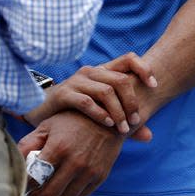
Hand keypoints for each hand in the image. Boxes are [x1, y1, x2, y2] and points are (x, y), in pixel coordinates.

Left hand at [18, 111, 124, 195]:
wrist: (107, 117)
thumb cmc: (72, 120)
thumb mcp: (47, 126)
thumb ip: (28, 144)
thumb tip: (13, 161)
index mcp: (58, 148)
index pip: (35, 179)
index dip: (25, 187)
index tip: (23, 187)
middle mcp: (74, 162)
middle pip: (49, 195)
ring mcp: (89, 171)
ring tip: (50, 189)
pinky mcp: (100, 176)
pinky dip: (70, 194)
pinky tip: (65, 185)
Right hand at [24, 52, 156, 134]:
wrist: (41, 112)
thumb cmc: (75, 112)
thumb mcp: (102, 114)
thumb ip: (124, 122)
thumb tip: (149, 137)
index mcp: (102, 72)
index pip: (128, 59)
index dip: (144, 69)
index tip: (153, 86)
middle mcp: (91, 72)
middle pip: (120, 79)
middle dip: (132, 102)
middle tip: (135, 121)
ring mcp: (76, 82)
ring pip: (106, 91)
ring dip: (118, 112)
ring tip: (123, 129)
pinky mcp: (63, 94)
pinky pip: (86, 102)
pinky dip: (100, 114)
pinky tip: (107, 125)